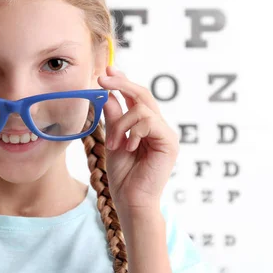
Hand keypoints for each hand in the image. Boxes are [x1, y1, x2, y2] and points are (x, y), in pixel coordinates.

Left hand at [97, 66, 178, 210]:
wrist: (131, 201)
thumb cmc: (123, 176)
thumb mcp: (113, 140)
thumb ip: (114, 118)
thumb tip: (108, 94)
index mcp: (145, 126)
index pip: (136, 97)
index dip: (123, 81)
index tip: (107, 71)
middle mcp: (158, 127)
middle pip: (143, 94)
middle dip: (121, 83)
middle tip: (103, 78)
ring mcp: (165, 134)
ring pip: (142, 108)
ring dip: (122, 123)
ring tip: (116, 144)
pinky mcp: (169, 142)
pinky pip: (149, 121)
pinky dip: (133, 131)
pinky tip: (128, 147)